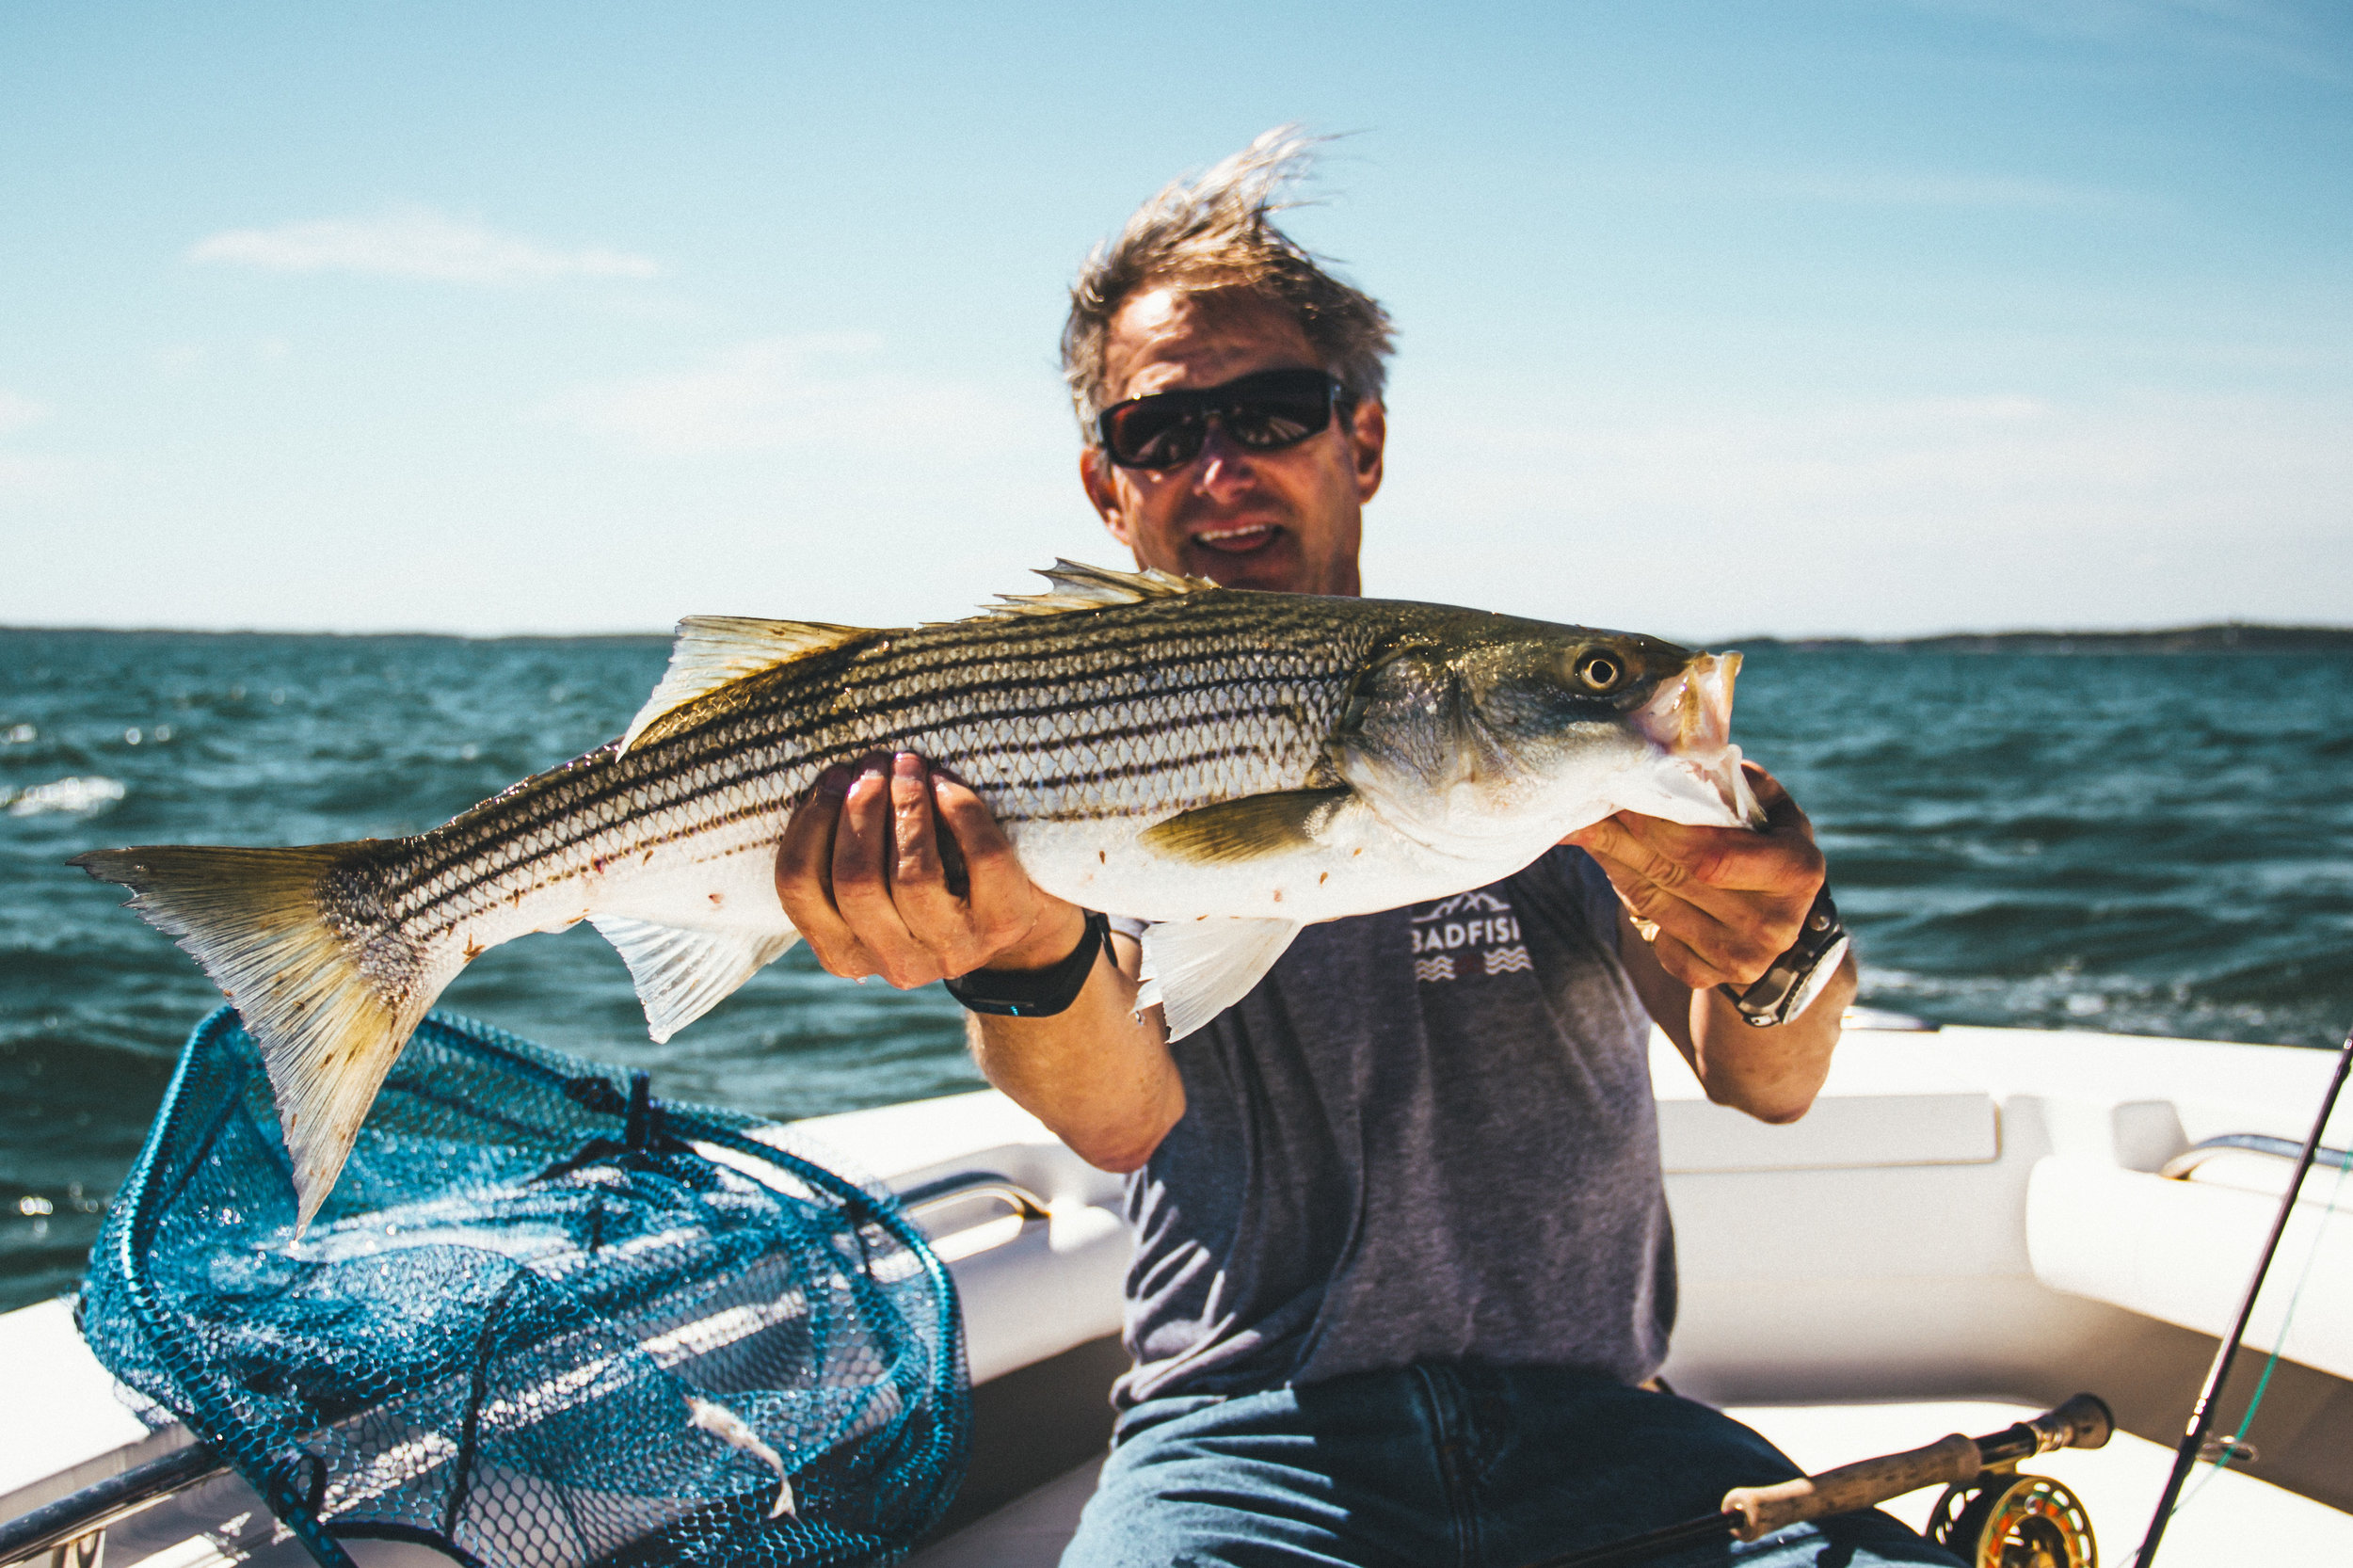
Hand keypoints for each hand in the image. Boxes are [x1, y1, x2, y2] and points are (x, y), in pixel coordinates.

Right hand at [775, 751, 1084, 988]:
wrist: (1014, 917)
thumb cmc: (929, 878)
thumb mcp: (874, 879)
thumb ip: (841, 850)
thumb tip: (831, 781)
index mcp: (843, 953)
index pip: (798, 886)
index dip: (811, 822)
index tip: (834, 777)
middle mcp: (895, 963)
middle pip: (854, 879)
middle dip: (862, 808)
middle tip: (874, 762)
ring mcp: (952, 950)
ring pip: (913, 875)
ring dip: (907, 806)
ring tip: (908, 765)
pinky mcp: (1003, 925)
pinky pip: (982, 859)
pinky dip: (962, 812)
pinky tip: (947, 785)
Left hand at [1565, 763, 1823, 991]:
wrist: (1778, 919)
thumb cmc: (1767, 843)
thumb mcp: (1768, 806)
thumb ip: (1731, 783)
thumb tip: (1670, 758)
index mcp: (1797, 872)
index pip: (1713, 854)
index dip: (1662, 826)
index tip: (1626, 795)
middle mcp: (1773, 924)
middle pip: (1674, 875)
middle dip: (1625, 835)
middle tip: (1588, 802)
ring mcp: (1740, 957)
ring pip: (1653, 901)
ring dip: (1612, 859)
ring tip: (1583, 825)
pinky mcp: (1706, 975)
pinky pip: (1651, 931)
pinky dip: (1624, 893)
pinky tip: (1608, 861)